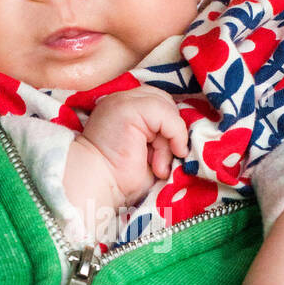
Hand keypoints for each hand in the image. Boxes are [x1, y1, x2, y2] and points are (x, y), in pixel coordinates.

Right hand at [81, 85, 188, 205]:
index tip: (168, 154)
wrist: (97, 185)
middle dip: (170, 132)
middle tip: (161, 163)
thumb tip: (186, 137)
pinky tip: (160, 161)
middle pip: (166, 103)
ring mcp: (124, 100)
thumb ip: (163, 137)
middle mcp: (123, 99)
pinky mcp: (128, 107)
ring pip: (167, 108)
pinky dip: (174, 136)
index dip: (169, 127)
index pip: (160, 104)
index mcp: (125, 108)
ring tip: (157, 166)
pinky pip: (166, 114)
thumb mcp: (149, 153)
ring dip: (170, 140)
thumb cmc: (120, 177)